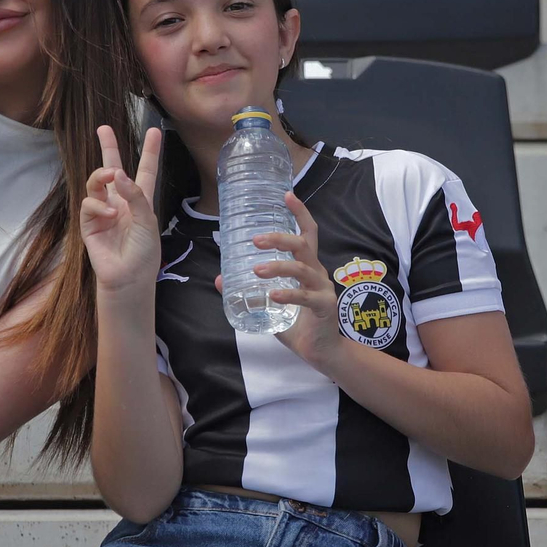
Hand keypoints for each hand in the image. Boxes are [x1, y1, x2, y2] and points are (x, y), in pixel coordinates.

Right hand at [80, 126, 161, 292]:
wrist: (129, 278)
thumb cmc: (144, 252)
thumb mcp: (148, 220)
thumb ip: (136, 195)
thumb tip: (118, 174)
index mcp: (140, 200)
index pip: (145, 171)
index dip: (150, 152)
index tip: (155, 131)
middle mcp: (120, 202)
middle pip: (112, 169)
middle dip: (108, 148)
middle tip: (103, 128)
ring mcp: (103, 211)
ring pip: (96, 182)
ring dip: (102, 175)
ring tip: (110, 176)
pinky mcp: (89, 223)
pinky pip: (89, 204)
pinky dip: (99, 206)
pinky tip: (110, 215)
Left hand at [216, 192, 345, 369]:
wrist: (322, 352)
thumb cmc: (299, 324)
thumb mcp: (270, 305)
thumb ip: (250, 292)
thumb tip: (221, 279)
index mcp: (308, 266)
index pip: (307, 232)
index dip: (299, 212)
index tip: (286, 194)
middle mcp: (317, 272)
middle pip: (303, 244)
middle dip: (280, 238)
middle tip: (256, 240)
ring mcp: (323, 289)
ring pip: (302, 268)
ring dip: (279, 266)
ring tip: (256, 269)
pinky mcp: (325, 307)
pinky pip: (307, 297)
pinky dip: (289, 294)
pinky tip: (274, 295)